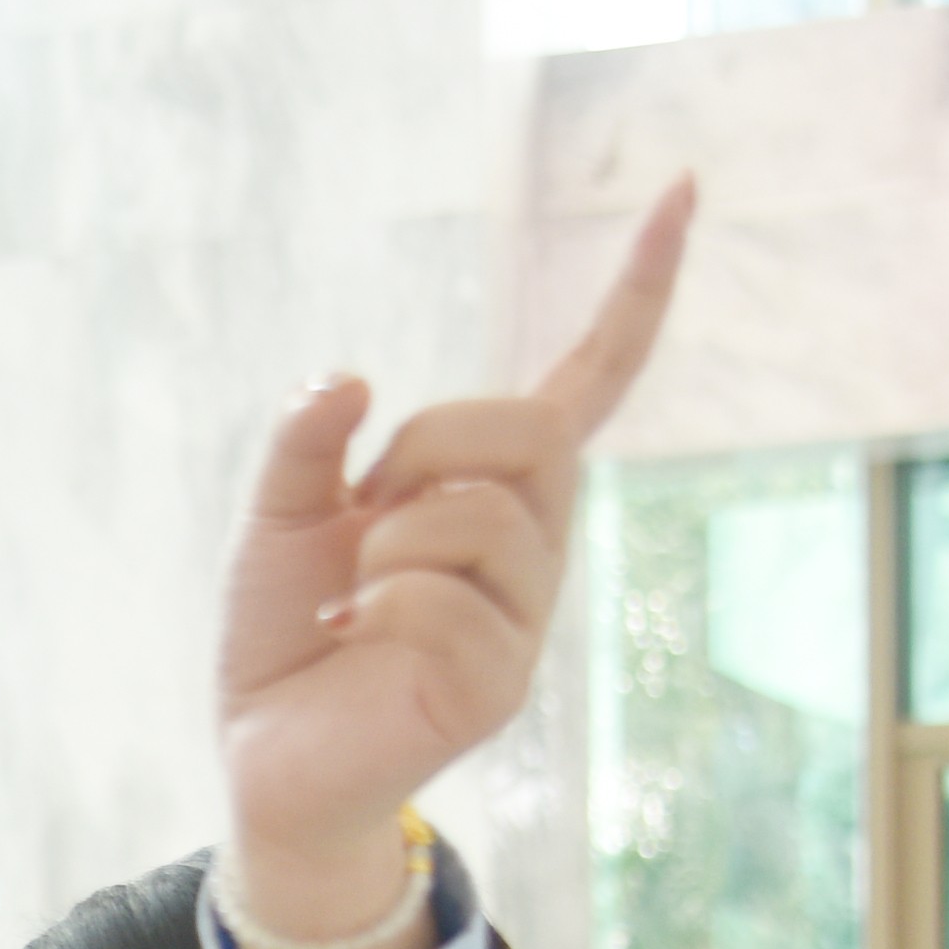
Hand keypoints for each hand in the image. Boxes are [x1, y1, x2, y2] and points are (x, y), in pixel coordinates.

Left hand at [215, 179, 694, 948]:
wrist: (265, 757)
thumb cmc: (284, 633)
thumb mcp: (277, 516)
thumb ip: (308, 442)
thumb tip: (352, 382)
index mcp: (494, 489)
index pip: (588, 380)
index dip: (636, 292)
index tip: (683, 191)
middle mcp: (532, 544)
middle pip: (537, 432)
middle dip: (436, 440)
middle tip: (364, 501)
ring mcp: (525, 617)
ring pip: (489, 519)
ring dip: (394, 538)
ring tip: (354, 591)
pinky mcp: (498, 684)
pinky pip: (448, 605)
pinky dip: (381, 606)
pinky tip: (356, 635)